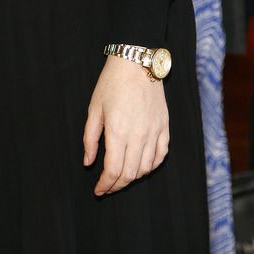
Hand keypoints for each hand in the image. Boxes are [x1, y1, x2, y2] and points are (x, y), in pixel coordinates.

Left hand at [83, 54, 168, 195]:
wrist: (136, 63)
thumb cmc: (111, 83)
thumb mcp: (94, 108)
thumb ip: (90, 138)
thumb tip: (88, 163)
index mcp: (117, 132)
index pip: (113, 171)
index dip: (105, 185)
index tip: (98, 190)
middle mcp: (138, 136)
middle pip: (130, 174)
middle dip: (117, 185)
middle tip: (107, 187)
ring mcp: (154, 132)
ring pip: (146, 168)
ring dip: (133, 178)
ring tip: (121, 177)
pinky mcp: (164, 127)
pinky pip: (161, 156)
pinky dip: (150, 166)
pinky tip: (141, 166)